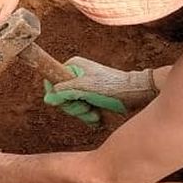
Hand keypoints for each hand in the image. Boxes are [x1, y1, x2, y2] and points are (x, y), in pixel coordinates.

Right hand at [42, 58, 157, 124]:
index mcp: (73, 66)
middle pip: (61, 98)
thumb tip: (47, 98)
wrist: (135, 93)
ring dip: (82, 113)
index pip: (52, 83)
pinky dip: (88, 116)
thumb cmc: (112, 87)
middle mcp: (76, 76)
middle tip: (86, 106)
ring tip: (94, 111)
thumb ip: (63, 92)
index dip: (58, 96)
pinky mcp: (91, 98)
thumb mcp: (84, 88)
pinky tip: (97, 115)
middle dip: (74, 107)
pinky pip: (81, 111)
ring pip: (71, 107)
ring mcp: (83, 88)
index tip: (69, 99)